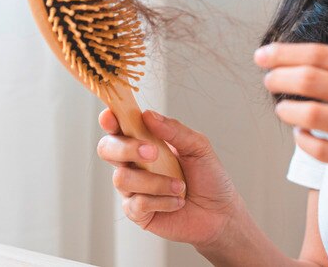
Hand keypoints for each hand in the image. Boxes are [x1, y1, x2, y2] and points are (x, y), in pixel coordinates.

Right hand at [97, 108, 240, 248]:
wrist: (220, 212)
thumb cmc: (209, 177)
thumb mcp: (198, 147)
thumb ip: (174, 130)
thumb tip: (148, 115)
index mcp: (146, 142)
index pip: (119, 127)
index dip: (110, 119)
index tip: (111, 117)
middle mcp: (135, 163)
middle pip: (107, 149)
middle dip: (126, 148)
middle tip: (153, 152)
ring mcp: (134, 188)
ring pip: (122, 178)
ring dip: (155, 181)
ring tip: (180, 186)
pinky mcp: (137, 212)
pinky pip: (137, 204)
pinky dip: (162, 201)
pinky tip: (178, 202)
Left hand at [256, 41, 327, 200]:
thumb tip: (288, 61)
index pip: (322, 54)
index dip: (286, 54)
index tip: (262, 55)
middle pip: (313, 80)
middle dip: (280, 78)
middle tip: (268, 81)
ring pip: (313, 115)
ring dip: (287, 111)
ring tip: (282, 109)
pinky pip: (322, 150)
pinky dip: (302, 140)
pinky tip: (300, 134)